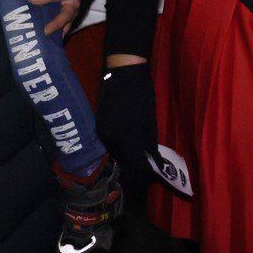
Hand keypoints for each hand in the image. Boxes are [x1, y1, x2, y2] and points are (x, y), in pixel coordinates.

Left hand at [31, 0, 80, 35]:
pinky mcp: (69, 19)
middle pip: (66, 15)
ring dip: (57, 32)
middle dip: (56, 23)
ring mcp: (71, 13)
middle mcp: (73, 3)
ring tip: (46, 40)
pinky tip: (49, 44)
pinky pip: (65, 29)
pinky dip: (58, 37)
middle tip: (45, 30)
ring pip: (66, 25)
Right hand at [97, 62, 158, 193]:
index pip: (132, 164)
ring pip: (114, 151)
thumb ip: (149, 144)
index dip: (142, 175)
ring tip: (138, 161)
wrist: (124, 72)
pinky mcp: (99, 123)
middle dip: (133, 168)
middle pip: (121, 160)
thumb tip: (153, 162)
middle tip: (146, 173)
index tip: (149, 180)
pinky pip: (109, 142)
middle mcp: (108, 137)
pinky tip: (128, 147)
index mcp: (124, 137)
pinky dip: (119, 146)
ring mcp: (101, 130)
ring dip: (125, 158)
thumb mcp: (149, 121)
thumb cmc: (141, 95)